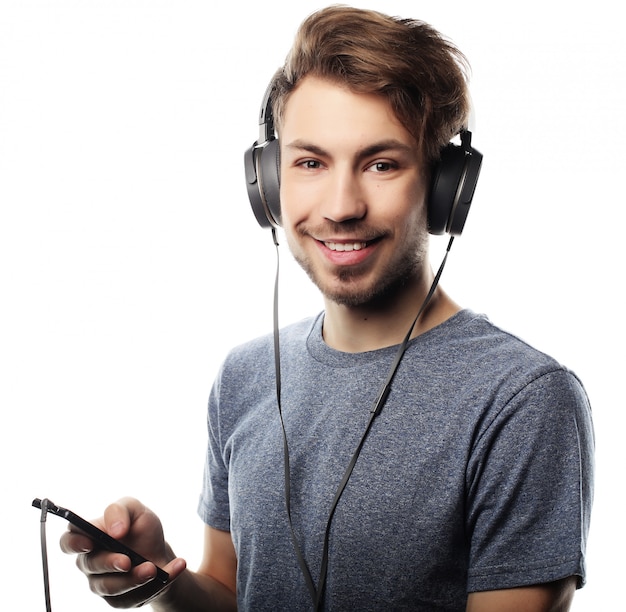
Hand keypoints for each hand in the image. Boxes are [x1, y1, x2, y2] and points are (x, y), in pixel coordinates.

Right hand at [60, 497, 186, 607]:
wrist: (159, 551)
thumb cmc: (139, 529)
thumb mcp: (134, 509)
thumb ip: (119, 511)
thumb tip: (114, 530)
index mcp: (90, 537)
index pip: (69, 540)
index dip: (74, 543)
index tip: (89, 543)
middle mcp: (91, 562)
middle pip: (90, 565)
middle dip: (110, 563)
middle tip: (127, 561)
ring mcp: (103, 583)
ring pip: (111, 586)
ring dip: (134, 578)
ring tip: (153, 569)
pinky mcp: (119, 599)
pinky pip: (135, 597)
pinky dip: (159, 583)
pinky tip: (176, 567)